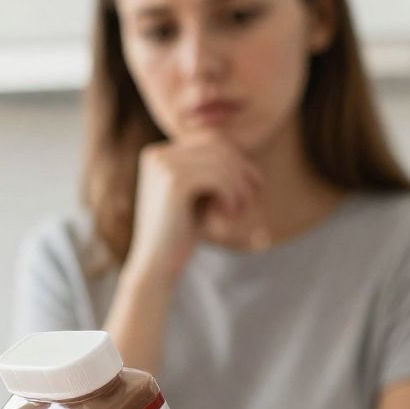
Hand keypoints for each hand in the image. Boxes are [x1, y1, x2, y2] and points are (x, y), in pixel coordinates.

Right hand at [126, 134, 266, 279]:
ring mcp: (163, 166)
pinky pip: (219, 177)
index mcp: (156, 154)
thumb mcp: (195, 197)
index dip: (237, 161)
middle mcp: (156, 154)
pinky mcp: (174, 181)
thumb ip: (209, 171)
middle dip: (242, 171)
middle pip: (217, 147)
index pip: (209, 142)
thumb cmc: (179, 235)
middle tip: (252, 198)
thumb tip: (240, 151)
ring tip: (239, 210)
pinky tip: (228, 214)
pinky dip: (232, 195)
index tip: (254, 185)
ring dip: (239, 186)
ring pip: (221, 161)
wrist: (156, 266)